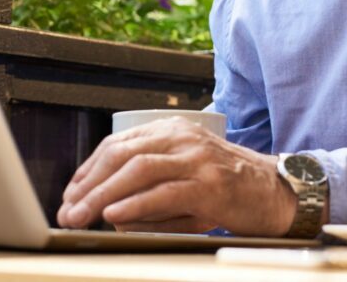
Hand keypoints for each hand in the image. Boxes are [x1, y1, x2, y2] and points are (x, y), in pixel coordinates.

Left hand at [56, 117, 296, 235]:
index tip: (70, 194)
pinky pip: (164, 192)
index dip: (88, 170)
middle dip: (88, 184)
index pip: (117, 144)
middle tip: (68, 210)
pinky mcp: (210, 185)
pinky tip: (114, 214)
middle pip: (122, 154)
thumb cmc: (227, 188)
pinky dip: (134, 204)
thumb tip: (108, 212)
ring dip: (102, 194)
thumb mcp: (183, 180)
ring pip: (138, 169)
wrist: (278, 192)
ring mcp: (197, 159)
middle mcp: (182, 138)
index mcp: (172, 131)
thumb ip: (148, 191)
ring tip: (81, 215)